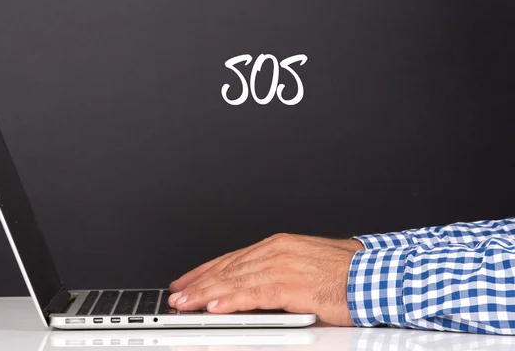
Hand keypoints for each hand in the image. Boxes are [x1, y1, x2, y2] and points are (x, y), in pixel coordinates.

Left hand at [168, 233, 363, 325]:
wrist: (375, 275)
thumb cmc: (344, 274)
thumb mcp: (302, 266)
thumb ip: (275, 275)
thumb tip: (252, 289)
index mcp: (278, 246)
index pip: (231, 258)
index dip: (205, 272)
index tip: (187, 281)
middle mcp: (276, 250)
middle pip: (228, 268)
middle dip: (199, 283)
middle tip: (177, 295)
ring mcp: (283, 265)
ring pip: (235, 280)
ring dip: (206, 293)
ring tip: (185, 304)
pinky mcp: (292, 284)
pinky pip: (254, 293)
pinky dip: (231, 301)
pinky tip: (214, 307)